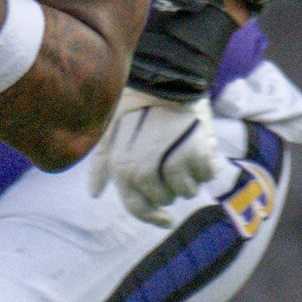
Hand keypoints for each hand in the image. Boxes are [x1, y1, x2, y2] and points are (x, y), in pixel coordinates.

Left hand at [86, 90, 223, 224]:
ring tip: (185, 153)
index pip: (137, 207)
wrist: (166, 81)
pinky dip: (207, 166)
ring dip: (190, 178)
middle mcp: (145, 172)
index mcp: (122, 169)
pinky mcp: (197, 155)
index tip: (166, 220)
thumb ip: (102, 165)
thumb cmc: (134, 105)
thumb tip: (94, 193)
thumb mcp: (109, 134)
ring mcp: (172, 164)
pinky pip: (207, 175)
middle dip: (170, 189)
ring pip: (187, 191)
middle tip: (172, 164)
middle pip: (165, 200)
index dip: (152, 217)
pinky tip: (200, 149)